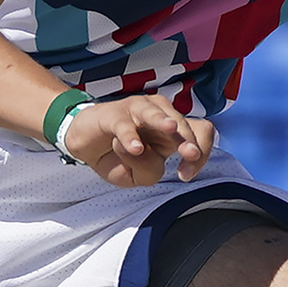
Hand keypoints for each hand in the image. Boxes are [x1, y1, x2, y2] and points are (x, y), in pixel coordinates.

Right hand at [60, 92, 214, 187]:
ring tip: (171, 130)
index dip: (203, 151)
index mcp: (173, 133)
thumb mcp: (137, 176)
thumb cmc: (117, 157)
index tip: (187, 174)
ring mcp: (138, 111)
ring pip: (157, 114)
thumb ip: (149, 169)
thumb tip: (143, 151)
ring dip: (164, 122)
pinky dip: (129, 136)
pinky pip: (124, 124)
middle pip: (185, 124)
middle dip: (189, 141)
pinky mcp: (114, 114)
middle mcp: (161, 116)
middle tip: (189, 157)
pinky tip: (134, 147)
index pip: (201, 132)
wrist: (84, 143)